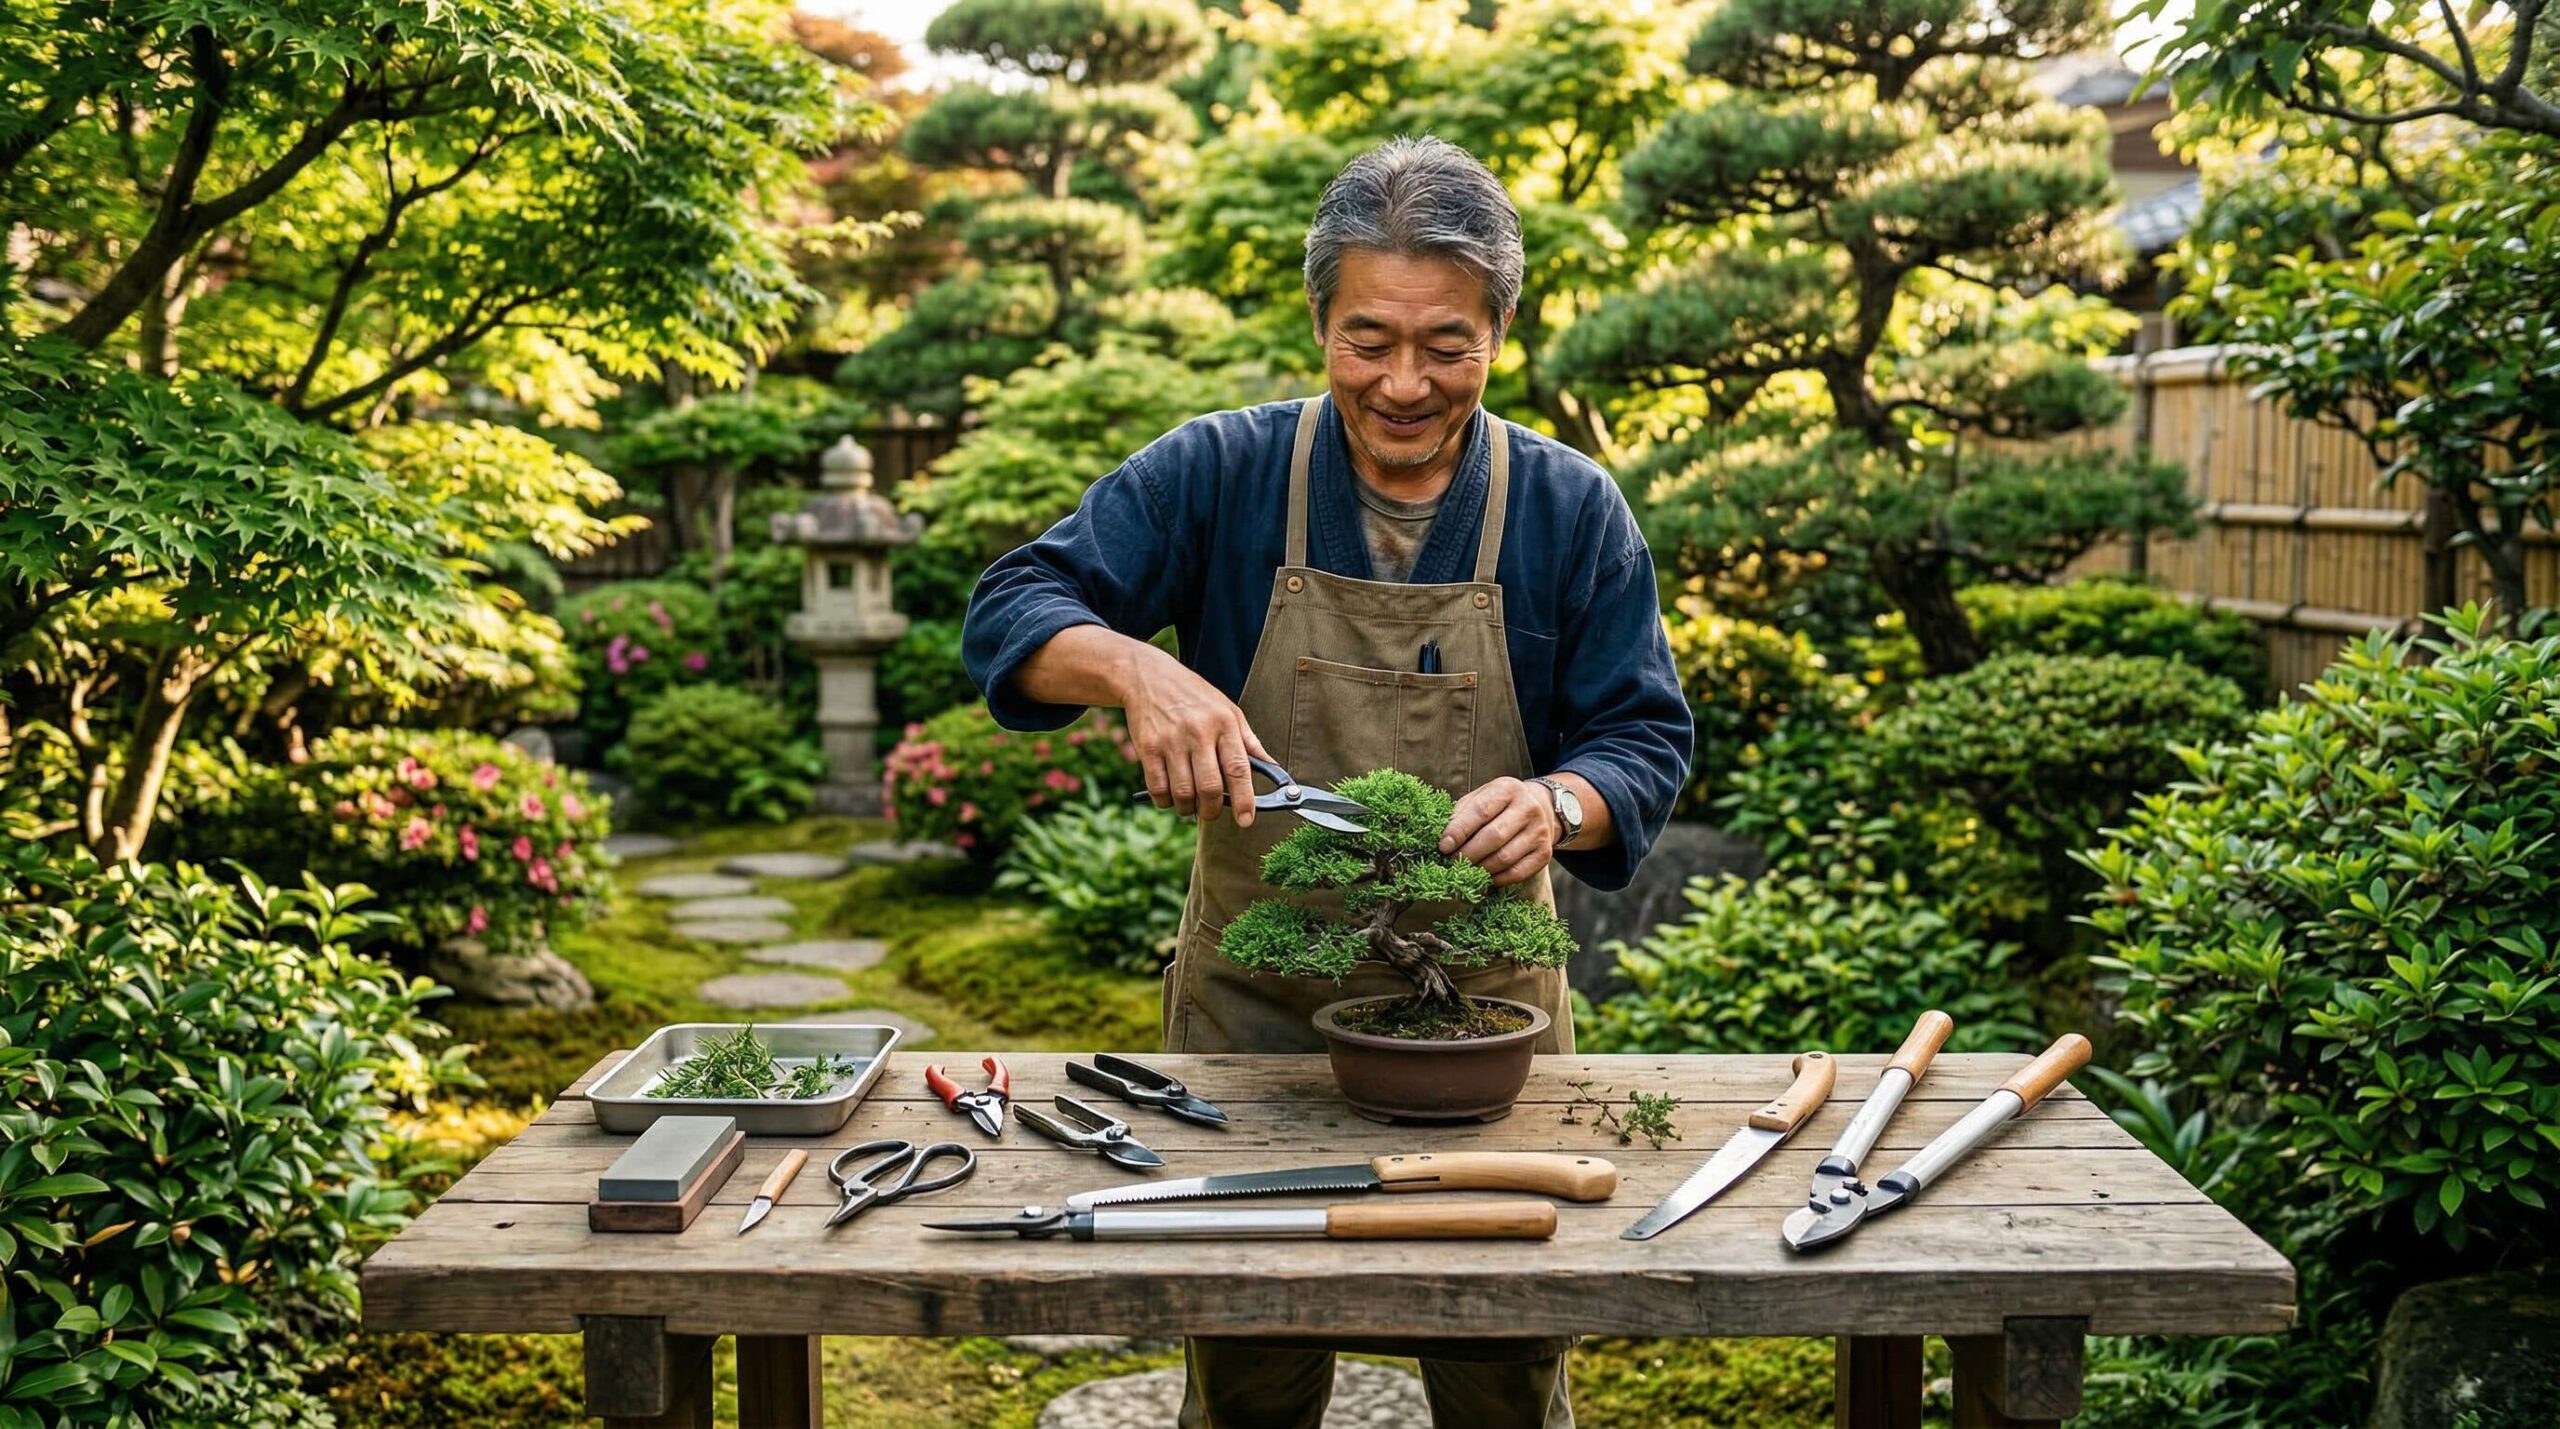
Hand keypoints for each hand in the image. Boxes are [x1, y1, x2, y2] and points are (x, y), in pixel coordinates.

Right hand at [1120, 644, 1268, 825]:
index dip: (1245, 800)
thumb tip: (1274, 770)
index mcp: (1224, 723)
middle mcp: (1198, 732)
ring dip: (1188, 809)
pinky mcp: (1147, 748)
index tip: (1247, 820)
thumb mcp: (1228, 710)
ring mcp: (1171, 741)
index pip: (1238, 769)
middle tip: (1212, 812)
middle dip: (1213, 810)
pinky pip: (1158, 789)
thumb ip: (1249, 742)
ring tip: (1191, 804)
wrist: (1147, 677)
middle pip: (1210, 787)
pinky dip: (1165, 801)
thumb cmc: (1194, 697)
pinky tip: (1170, 795)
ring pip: (1183, 793)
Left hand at [1440, 777, 1561, 886]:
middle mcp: (1528, 808)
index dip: (1459, 831)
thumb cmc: (1499, 805)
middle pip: (1493, 837)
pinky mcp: (1544, 854)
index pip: (1480, 811)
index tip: (1443, 846)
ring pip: (1504, 858)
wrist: (1540, 808)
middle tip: (1451, 862)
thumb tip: (1444, 841)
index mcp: (1508, 789)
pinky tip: (1484, 877)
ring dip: (1479, 869)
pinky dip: (1496, 879)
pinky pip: (1516, 873)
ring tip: (1465, 870)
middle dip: (1467, 854)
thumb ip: (1462, 814)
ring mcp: (1539, 832)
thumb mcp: (1481, 798)